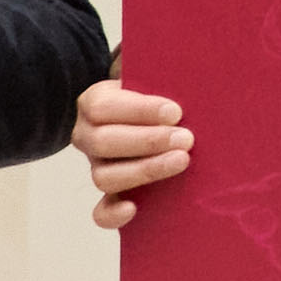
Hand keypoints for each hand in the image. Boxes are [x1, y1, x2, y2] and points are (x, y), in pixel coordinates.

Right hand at [73, 81, 187, 229]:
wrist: (149, 120)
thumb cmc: (155, 96)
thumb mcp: (153, 78)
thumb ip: (162, 74)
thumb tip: (192, 66)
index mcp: (94, 102)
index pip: (105, 107)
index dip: (139, 111)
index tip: (176, 111)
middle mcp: (88, 136)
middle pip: (104, 142)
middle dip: (148, 141)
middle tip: (186, 138)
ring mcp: (97, 167)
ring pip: (104, 176)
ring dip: (144, 170)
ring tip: (181, 161)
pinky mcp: (109, 194)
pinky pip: (101, 212)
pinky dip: (113, 214)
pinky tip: (134, 209)